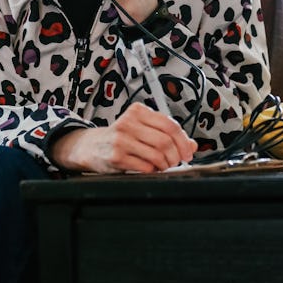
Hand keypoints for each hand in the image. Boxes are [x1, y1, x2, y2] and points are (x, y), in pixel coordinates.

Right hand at [49, 103, 196, 174]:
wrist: (90, 146)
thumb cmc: (120, 137)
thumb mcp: (142, 128)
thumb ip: (166, 134)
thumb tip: (192, 145)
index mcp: (138, 111)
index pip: (170, 125)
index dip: (183, 141)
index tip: (188, 152)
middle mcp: (129, 122)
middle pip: (165, 141)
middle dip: (176, 156)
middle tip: (176, 162)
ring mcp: (121, 139)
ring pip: (157, 155)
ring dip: (165, 165)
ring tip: (164, 166)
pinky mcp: (116, 157)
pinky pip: (145, 167)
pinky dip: (153, 171)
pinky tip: (151, 169)